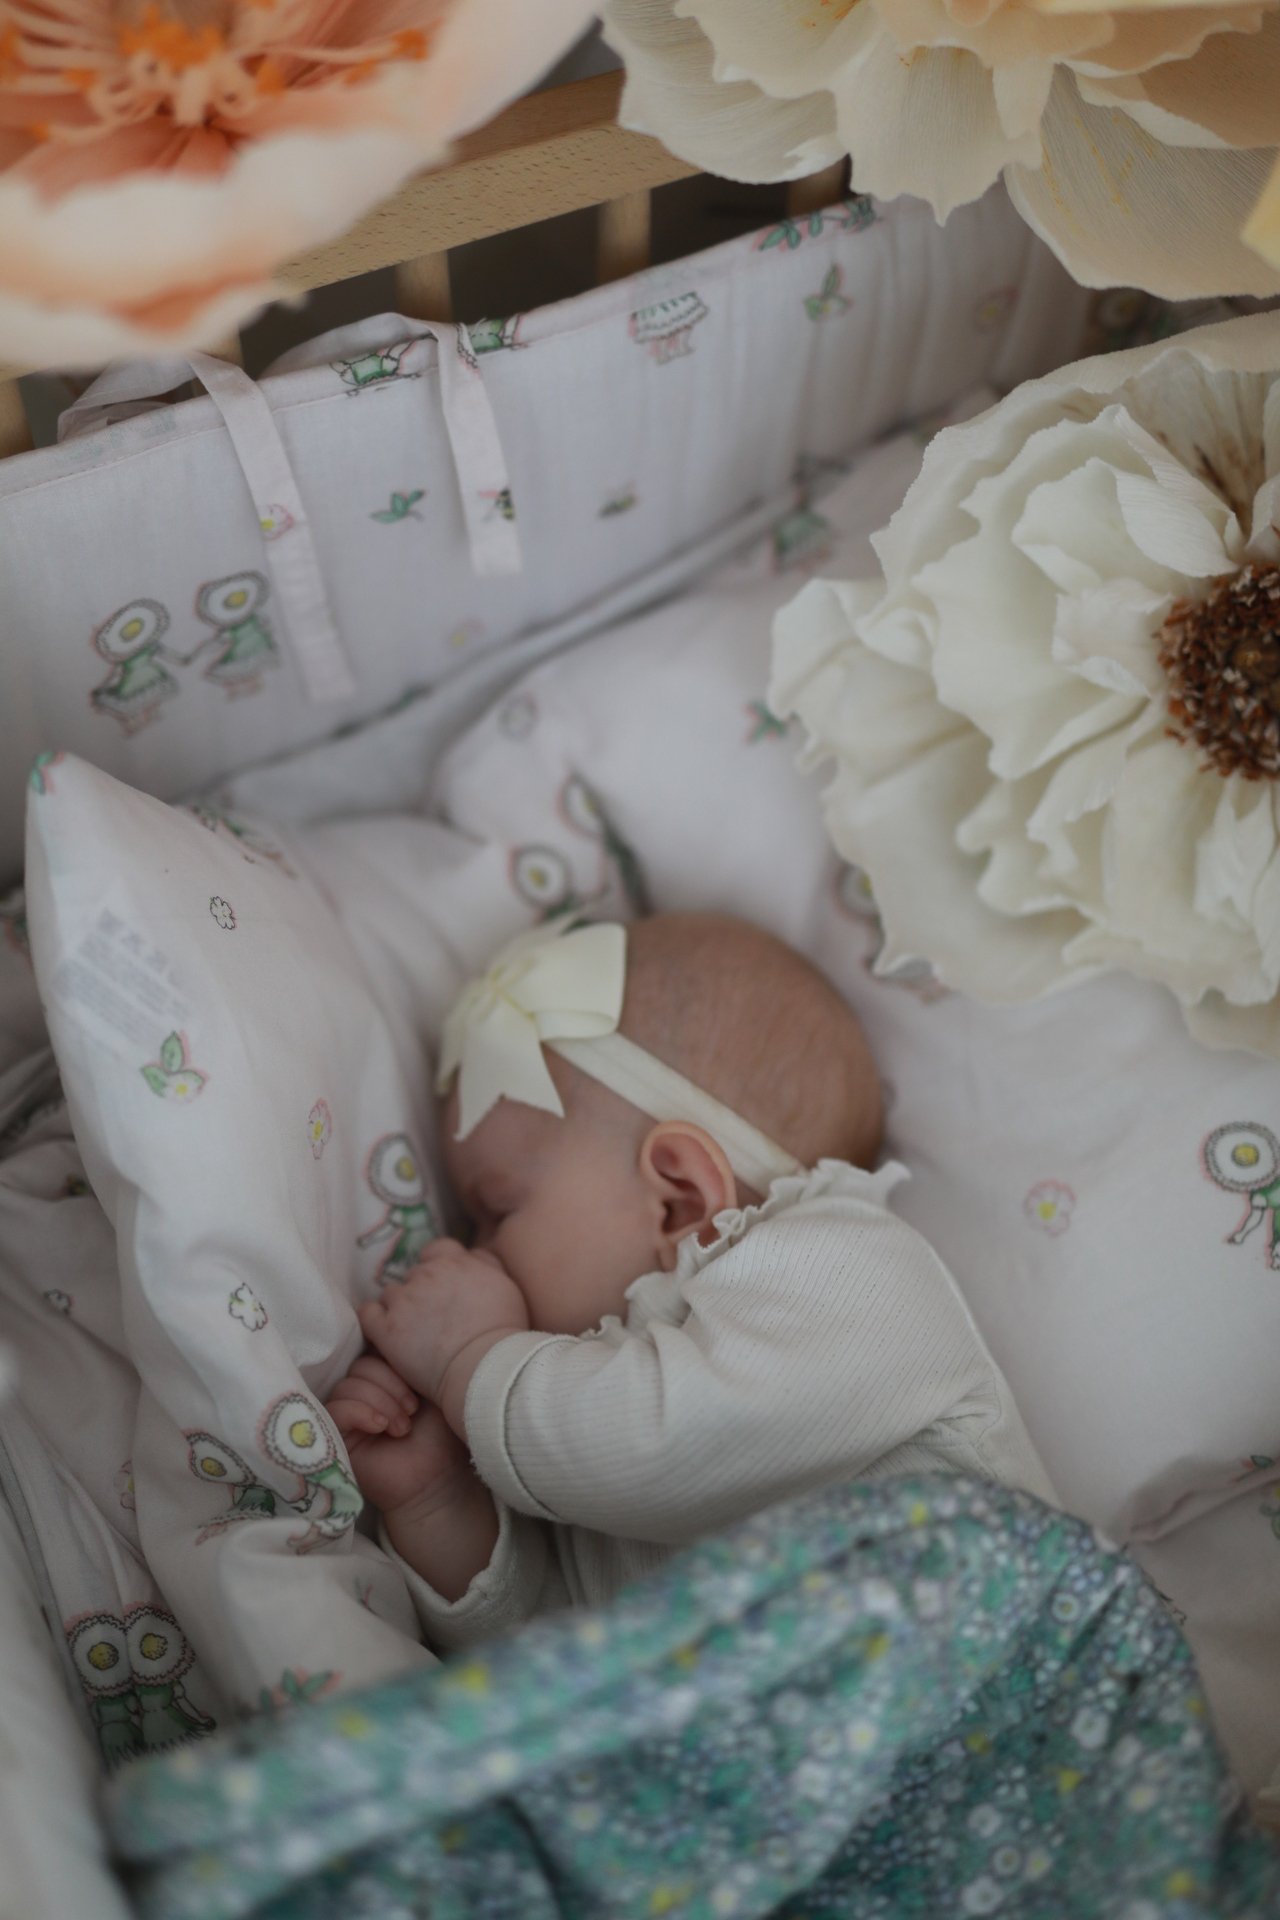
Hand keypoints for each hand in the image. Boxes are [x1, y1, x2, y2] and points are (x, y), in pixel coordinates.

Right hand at [326, 1353, 474, 1517]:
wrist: (439, 1478)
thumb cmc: (440, 1434)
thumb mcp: (431, 1388)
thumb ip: (413, 1361)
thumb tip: (399, 1331)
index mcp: (385, 1376)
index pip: (373, 1349)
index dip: (394, 1361)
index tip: (420, 1384)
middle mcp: (363, 1392)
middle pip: (360, 1366)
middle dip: (390, 1384)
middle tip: (413, 1409)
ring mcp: (348, 1413)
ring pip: (348, 1386)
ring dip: (380, 1403)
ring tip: (403, 1426)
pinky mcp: (336, 1437)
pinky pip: (335, 1410)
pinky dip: (361, 1413)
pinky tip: (382, 1427)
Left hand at [358, 1240, 529, 1434]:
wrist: (483, 1369)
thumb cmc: (501, 1332)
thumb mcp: (506, 1286)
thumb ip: (486, 1263)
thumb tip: (472, 1254)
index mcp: (455, 1262)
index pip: (436, 1249)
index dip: (437, 1265)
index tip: (443, 1286)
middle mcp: (426, 1275)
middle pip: (415, 1274)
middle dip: (422, 1291)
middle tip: (435, 1318)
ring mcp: (403, 1300)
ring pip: (391, 1293)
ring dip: (400, 1307)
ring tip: (414, 1332)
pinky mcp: (386, 1328)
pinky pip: (368, 1313)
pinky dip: (374, 1319)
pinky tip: (385, 1332)